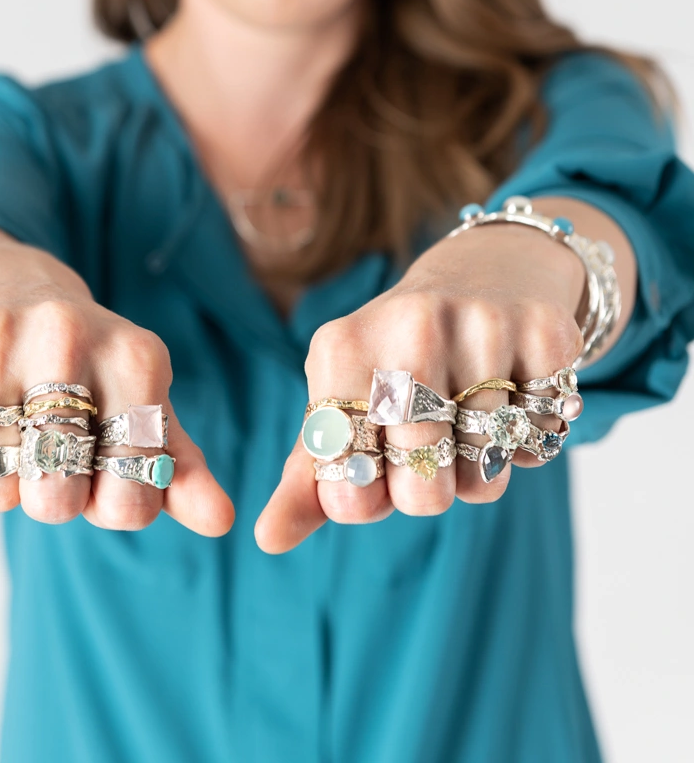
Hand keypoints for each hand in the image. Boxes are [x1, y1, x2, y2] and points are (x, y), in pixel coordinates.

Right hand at [0, 223, 234, 533]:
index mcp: (137, 356)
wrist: (3, 282)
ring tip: (8, 431)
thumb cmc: (84, 366)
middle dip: (50, 499)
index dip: (110, 507)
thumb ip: (178, 469)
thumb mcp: (141, 404)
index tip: (103, 473)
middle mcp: (68, 331)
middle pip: (55, 499)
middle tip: (49, 456)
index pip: (131, 499)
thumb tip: (221, 521)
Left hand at [255, 197, 611, 553]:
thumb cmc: (398, 361)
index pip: (349, 487)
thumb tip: (269, 539)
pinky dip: (529, 439)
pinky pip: (540, 440)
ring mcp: (481, 323)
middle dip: (429, 488)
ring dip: (481, 465)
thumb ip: (309, 475)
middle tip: (429, 442)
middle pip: (423, 491)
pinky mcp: (544, 330)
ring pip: (486, 471)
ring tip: (470, 414)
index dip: (368, 497)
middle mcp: (410, 324)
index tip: (376, 462)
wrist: (482, 275)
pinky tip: (512, 394)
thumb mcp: (344, 403)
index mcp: (341, 347)